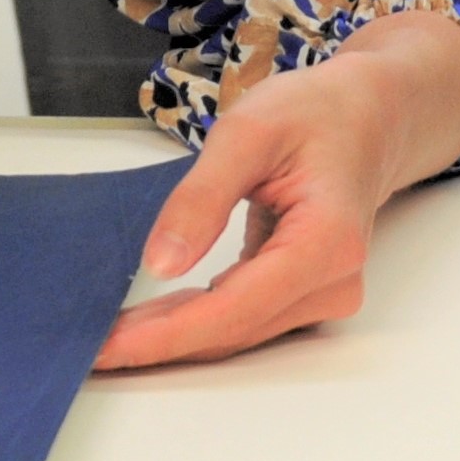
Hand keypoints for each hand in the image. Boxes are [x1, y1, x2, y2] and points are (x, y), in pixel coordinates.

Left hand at [94, 9, 459, 369]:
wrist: (365, 116)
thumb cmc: (312, 113)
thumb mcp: (248, 132)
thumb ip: (203, 197)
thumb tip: (160, 263)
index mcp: (326, 244)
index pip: (235, 309)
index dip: (169, 332)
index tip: (114, 345)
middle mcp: (332, 283)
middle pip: (235, 329)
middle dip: (162, 341)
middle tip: (94, 348)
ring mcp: (323, 292)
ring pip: (238, 330)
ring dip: (175, 335)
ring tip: (111, 335)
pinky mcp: (305, 289)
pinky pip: (244, 313)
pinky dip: (197, 317)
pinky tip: (153, 317)